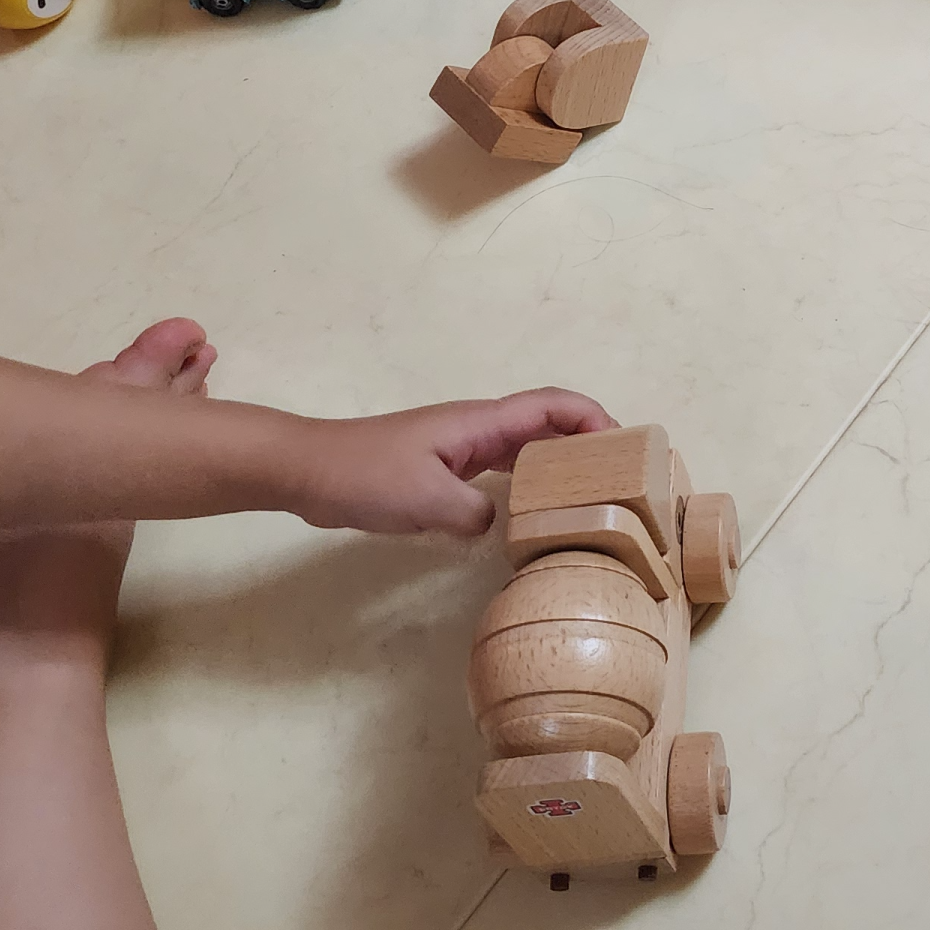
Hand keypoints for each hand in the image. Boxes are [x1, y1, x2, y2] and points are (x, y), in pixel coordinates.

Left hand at [287, 390, 616, 536]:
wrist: (306, 471)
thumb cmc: (366, 474)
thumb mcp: (426, 500)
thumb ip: (475, 512)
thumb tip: (502, 523)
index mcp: (481, 423)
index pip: (554, 406)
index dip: (594, 418)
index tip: (623, 449)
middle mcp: (479, 430)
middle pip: (548, 425)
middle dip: (588, 443)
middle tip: (616, 482)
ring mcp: (462, 449)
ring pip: (526, 449)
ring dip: (559, 466)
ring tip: (586, 499)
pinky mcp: (446, 471)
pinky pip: (501, 472)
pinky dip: (526, 486)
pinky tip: (530, 516)